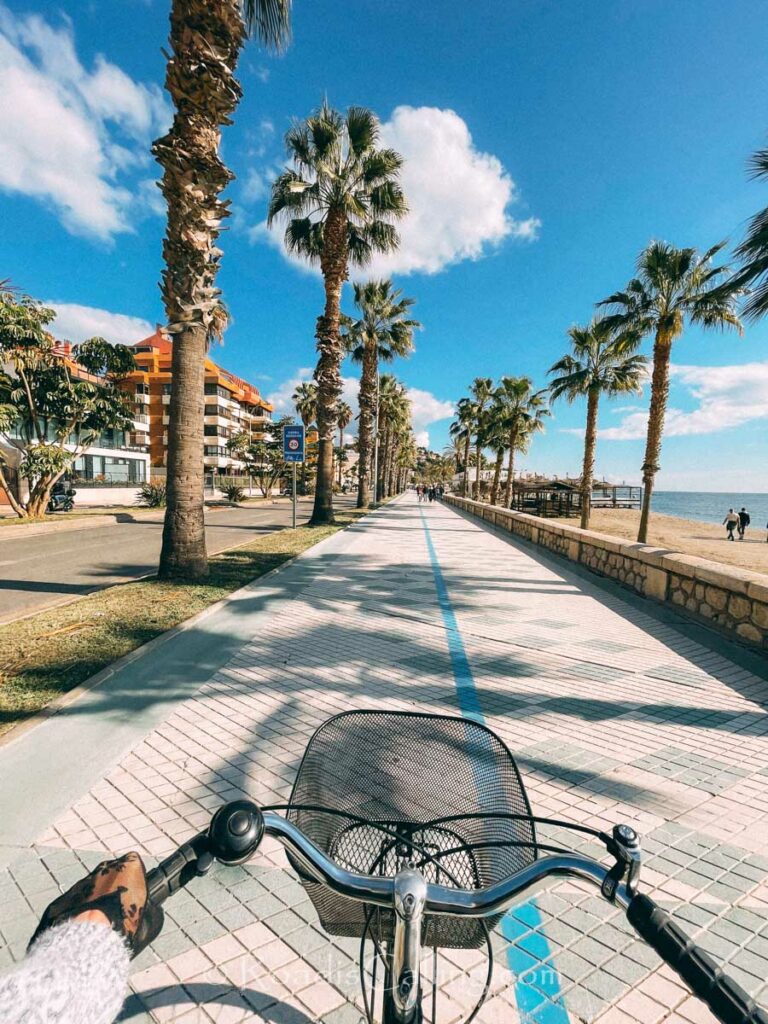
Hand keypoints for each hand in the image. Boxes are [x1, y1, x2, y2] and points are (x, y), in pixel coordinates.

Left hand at [29, 852, 162, 957]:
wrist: (86, 943)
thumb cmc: (120, 928)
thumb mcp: (150, 920)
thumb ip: (150, 909)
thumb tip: (149, 914)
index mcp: (129, 866)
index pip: (134, 864)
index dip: (134, 880)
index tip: (133, 895)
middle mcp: (103, 868)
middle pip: (109, 874)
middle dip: (112, 888)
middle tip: (115, 911)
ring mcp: (80, 883)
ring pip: (88, 890)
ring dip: (92, 902)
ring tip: (97, 926)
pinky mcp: (60, 899)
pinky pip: (70, 906)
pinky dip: (74, 916)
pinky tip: (80, 932)